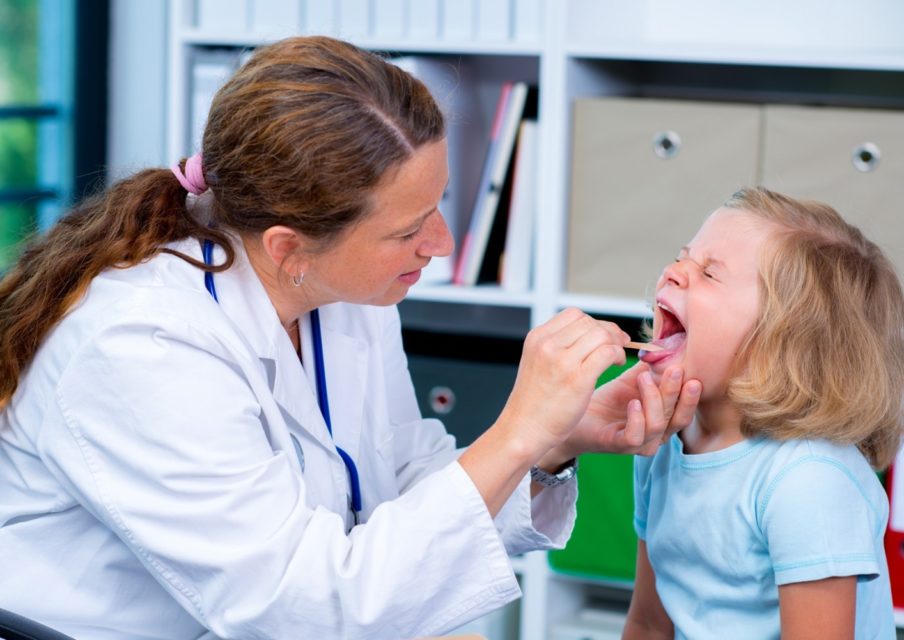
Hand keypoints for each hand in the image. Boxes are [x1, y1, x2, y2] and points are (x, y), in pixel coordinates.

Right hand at [498, 308, 630, 458]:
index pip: (574, 315)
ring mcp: (562, 361)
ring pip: (601, 334)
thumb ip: (555, 346)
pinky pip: (607, 352)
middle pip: (589, 322)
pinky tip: (616, 364)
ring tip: (616, 357)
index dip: (594, 323)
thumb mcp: (537, 362)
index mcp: (537, 338)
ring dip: (615, 342)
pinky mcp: (578, 378)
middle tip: (618, 344)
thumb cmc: (533, 401)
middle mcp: (547, 345)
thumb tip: (587, 334)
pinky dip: (617, 355)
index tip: (602, 336)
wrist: (524, 429)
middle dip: (609, 331)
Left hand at [541, 362, 700, 464]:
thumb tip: (668, 345)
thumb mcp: (633, 379)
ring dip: (654, 399)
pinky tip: (632, 402)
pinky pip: (635, 437)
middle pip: (677, 417)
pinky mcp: (619, 445)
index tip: (690, 370)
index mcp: (664, 418)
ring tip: (644, 378)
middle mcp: (657, 433)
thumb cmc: (608, 400)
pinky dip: (637, 419)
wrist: (577, 415)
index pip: (685, 408)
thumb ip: (652, 367)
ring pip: (657, 425)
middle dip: (676, 392)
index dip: (691, 392)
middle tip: (674, 370)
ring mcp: (640, 442)